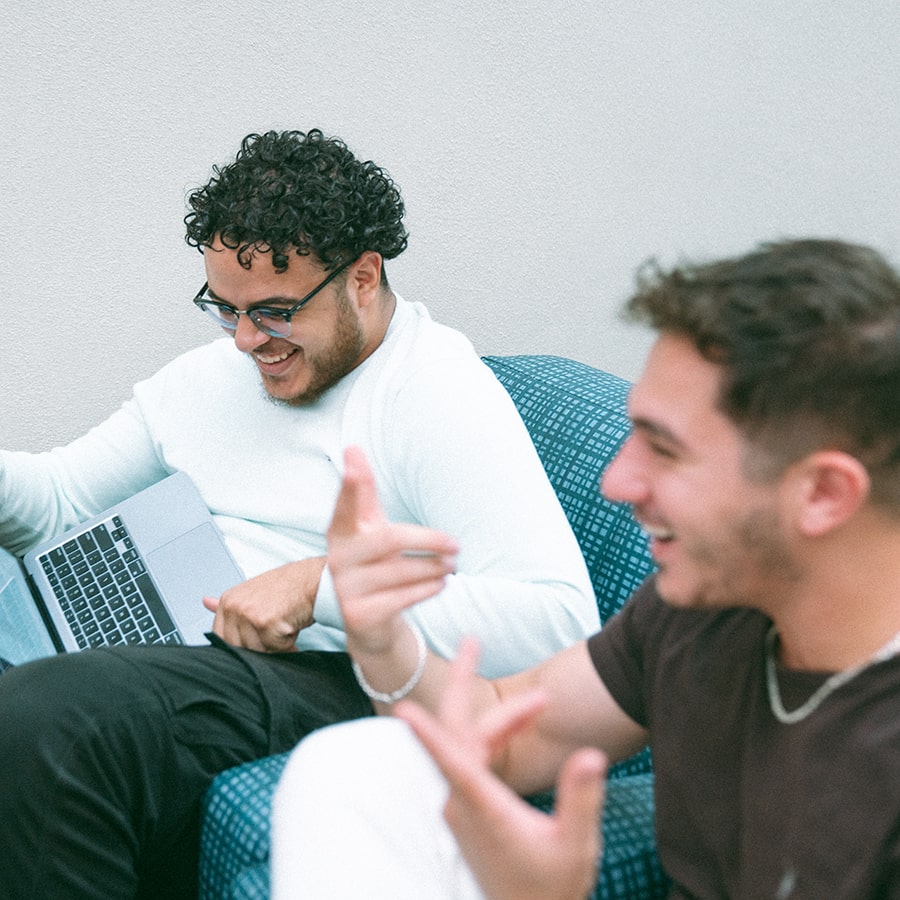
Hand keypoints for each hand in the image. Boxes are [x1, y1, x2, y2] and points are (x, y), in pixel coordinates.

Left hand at [202, 557, 325, 651]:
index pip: (222, 638)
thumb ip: (229, 604)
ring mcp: (249, 615)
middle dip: (260, 646)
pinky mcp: (266, 624)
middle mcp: (235, 607)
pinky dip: (289, 645)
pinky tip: (292, 628)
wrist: (312, 580)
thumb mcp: (252, 592)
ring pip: (258, 651)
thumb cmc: (286, 588)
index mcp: (228, 600)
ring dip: (276, 646)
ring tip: (284, 626)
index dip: (241, 644)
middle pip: (239, 648)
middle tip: (274, 631)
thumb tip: (205, 602)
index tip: (257, 639)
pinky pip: (276, 650)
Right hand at [327, 446, 457, 654]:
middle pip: (390, 539)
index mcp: (341, 530)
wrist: (370, 621)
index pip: (347, 504)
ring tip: (452, 565)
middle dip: (429, 541)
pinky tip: (441, 584)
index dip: (351, 485)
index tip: (354, 459)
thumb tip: (352, 446)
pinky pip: (403, 597)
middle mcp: (339, 557)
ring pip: (401, 570)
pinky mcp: (359, 614)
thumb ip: (364, 491)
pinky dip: (428, 589)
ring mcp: (346, 587)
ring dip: (434, 567)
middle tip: (456, 545)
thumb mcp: (370, 526)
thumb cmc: (376, 562)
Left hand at [396, 638, 606, 899]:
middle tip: (471, 640)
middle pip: (456, 730)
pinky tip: (525, 724)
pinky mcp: (467, 806)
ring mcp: (461, 803)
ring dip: (504, 717)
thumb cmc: (550, 888)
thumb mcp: (576, 845)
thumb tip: (589, 754)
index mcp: (483, 808)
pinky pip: (474, 756)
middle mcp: (463, 802)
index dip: (428, 735)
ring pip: (471, 741)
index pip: (452, 763)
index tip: (406, 709)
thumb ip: (581, 799)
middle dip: (464, 683)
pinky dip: (498, 734)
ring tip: (545, 703)